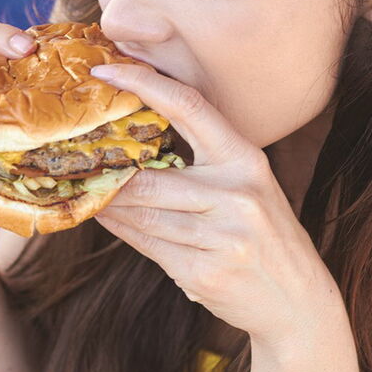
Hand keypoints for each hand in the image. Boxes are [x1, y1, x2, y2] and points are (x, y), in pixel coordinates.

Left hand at [90, 64, 343, 351]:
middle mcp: (237, 195)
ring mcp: (222, 238)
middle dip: (108, 174)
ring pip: (143, 215)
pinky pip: (148, 246)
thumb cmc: (264, 236)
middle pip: (150, 178)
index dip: (144, 83)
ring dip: (108, 205)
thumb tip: (135, 142)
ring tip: (84, 190)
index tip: (105, 69)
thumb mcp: (247, 187)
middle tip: (74, 157)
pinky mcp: (205, 273)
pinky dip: (121, 231)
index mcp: (246, 161)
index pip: (190, 107)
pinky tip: (104, 217)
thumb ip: (203, 163)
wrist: (298, 302)